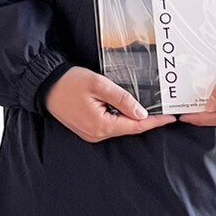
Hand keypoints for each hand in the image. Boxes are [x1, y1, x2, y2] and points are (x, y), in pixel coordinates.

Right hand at [45, 66, 176, 142]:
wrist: (44, 85)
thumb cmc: (70, 82)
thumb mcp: (99, 85)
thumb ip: (122, 99)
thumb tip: (141, 114)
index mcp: (101, 125)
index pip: (135, 126)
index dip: (155, 122)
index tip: (170, 118)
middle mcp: (96, 134)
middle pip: (128, 128)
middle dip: (146, 121)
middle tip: (164, 112)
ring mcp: (90, 133)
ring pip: (119, 127)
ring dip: (133, 120)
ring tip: (150, 110)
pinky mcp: (86, 129)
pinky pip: (109, 125)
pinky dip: (120, 119)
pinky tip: (128, 110)